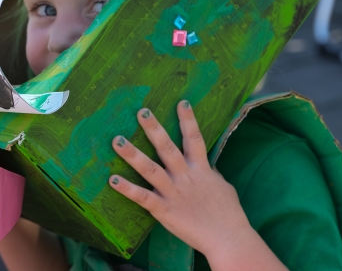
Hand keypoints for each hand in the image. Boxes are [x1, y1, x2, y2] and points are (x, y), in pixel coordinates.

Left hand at [108, 102, 254, 259]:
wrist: (228, 238)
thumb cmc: (228, 213)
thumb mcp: (222, 186)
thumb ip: (209, 172)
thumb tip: (205, 164)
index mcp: (201, 169)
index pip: (194, 139)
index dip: (188, 120)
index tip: (181, 102)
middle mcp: (185, 176)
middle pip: (167, 148)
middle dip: (154, 129)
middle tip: (141, 111)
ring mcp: (173, 192)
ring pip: (150, 169)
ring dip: (132, 154)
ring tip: (117, 140)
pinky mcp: (164, 210)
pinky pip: (142, 197)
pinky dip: (127, 189)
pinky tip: (112, 180)